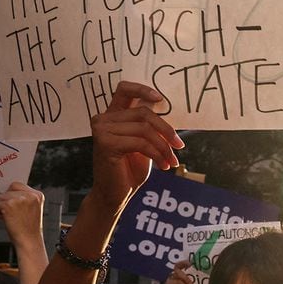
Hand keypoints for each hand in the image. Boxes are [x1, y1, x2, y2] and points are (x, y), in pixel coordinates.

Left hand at [0, 182, 44, 251]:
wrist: (29, 241)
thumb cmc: (29, 227)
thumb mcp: (32, 208)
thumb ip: (24, 197)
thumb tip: (7, 190)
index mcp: (37, 195)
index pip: (16, 184)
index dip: (12, 194)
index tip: (16, 205)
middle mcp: (29, 195)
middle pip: (7, 190)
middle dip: (7, 201)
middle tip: (15, 213)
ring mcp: (19, 199)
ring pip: (0, 197)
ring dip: (2, 207)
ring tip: (12, 217)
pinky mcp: (9, 205)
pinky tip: (7, 219)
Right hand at [89, 81, 183, 204]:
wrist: (115, 194)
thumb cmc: (129, 170)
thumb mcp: (143, 143)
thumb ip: (148, 126)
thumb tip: (167, 111)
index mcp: (112, 116)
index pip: (123, 90)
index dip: (142, 89)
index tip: (161, 99)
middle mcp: (103, 119)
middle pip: (144, 113)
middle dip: (166, 130)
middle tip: (179, 146)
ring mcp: (102, 130)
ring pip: (145, 129)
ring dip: (164, 147)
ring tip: (171, 161)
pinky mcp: (106, 144)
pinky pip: (142, 143)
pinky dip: (158, 155)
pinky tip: (164, 166)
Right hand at [165, 260, 194, 283]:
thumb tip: (214, 279)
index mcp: (183, 275)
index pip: (182, 264)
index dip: (186, 262)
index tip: (193, 262)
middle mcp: (176, 276)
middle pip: (178, 266)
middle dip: (184, 264)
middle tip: (191, 267)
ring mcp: (172, 280)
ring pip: (177, 273)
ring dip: (186, 278)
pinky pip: (176, 282)